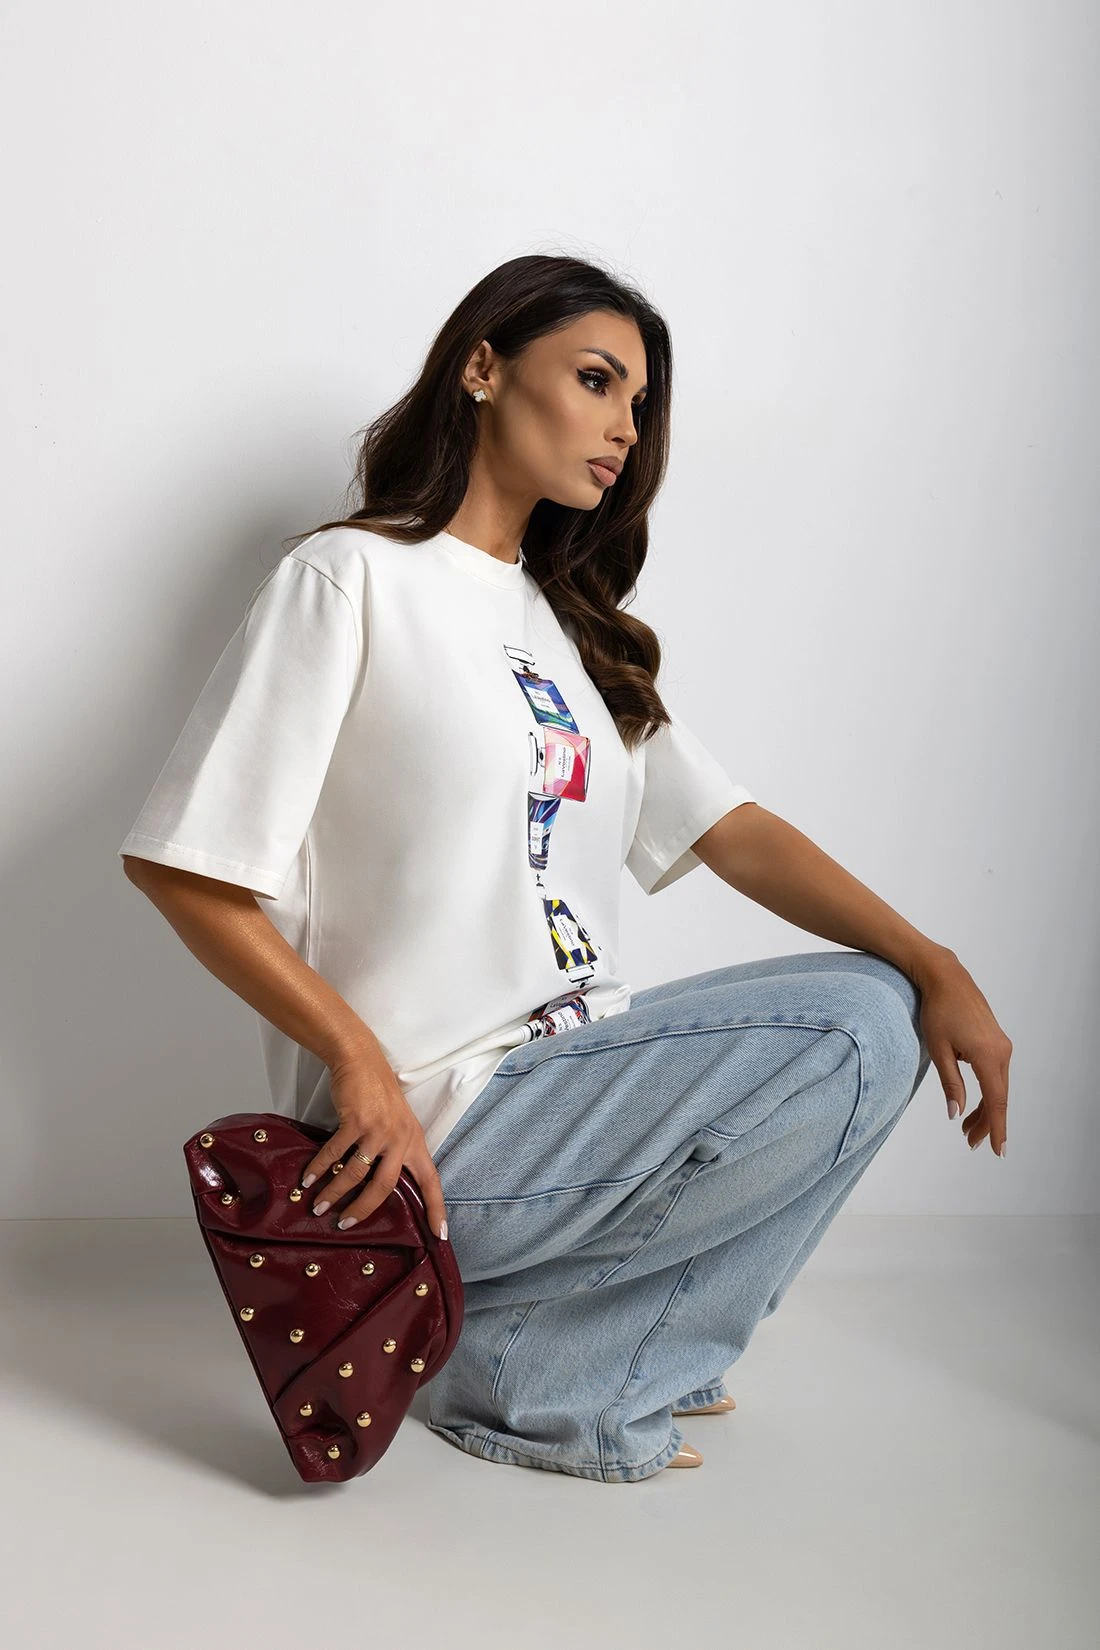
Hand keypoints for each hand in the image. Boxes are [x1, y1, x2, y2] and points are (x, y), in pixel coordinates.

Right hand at [298, 1036, 448, 1238]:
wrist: (362, 1061)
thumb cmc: (378, 1096)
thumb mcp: (398, 1125)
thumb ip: (394, 1153)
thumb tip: (377, 1189)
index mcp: (415, 1142)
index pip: (432, 1181)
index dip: (437, 1209)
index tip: (441, 1236)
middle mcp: (401, 1139)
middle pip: (385, 1187)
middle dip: (363, 1210)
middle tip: (345, 1224)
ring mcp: (379, 1130)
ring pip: (355, 1173)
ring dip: (334, 1193)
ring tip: (318, 1206)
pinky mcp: (357, 1120)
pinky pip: (335, 1153)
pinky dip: (319, 1168)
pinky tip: (308, 1179)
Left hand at [914, 951, 1012, 1155]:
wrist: (946, 978)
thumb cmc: (937, 1010)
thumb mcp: (938, 1049)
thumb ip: (950, 1083)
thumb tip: (956, 1113)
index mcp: (988, 1056)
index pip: (996, 1101)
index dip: (996, 1128)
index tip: (998, 1150)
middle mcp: (1002, 1051)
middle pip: (998, 1097)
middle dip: (987, 1123)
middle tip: (971, 1144)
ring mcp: (1002, 1045)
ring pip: (997, 1086)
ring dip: (985, 1108)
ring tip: (967, 1129)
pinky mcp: (997, 1041)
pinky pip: (995, 1074)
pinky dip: (986, 1091)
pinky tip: (973, 1103)